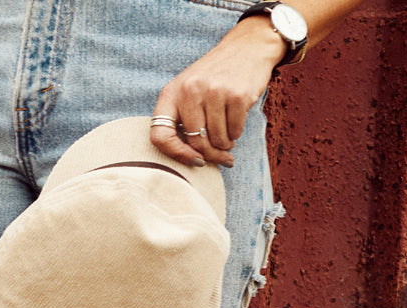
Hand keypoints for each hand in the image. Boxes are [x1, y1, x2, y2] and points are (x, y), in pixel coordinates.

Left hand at [150, 17, 283, 167]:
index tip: (193, 160)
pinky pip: (235, 130)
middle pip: (194, 141)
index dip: (175, 154)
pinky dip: (236, 134)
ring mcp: (214, 92)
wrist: (247, 47)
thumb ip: (181, 118)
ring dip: (225, 145)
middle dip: (210, 155)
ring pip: (217, 139)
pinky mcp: (237, 95)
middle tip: (220, 158)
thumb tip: (190, 157)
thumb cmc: (213, 76)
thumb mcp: (187, 89)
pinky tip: (235, 127)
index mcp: (170, 93)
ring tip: (228, 140)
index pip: (160, 136)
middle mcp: (189, 91)